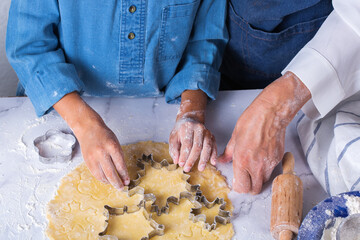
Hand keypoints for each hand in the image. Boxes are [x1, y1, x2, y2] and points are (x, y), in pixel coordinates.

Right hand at [76, 117, 129, 189]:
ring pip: (102, 176)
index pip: (120, 165)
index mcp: (112, 147)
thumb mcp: (115, 143)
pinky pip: (96, 174)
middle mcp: (102, 153)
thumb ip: (119, 157)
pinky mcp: (87, 162)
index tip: (127, 181)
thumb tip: (123, 173)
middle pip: (111, 173)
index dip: (124, 175)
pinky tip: (106, 180)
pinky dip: (102, 179)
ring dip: (109, 182)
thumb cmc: (104, 135)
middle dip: (117, 183)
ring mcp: (93, 158)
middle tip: (122, 188)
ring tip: (115, 184)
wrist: (88, 128)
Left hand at [169, 117, 216, 171]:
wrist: (191, 120)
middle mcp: (199, 129)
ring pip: (207, 147)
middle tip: (187, 169)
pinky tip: (213, 162)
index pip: (187, 143)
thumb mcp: (173, 137)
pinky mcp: (212, 136)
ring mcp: (207, 132)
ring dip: (204, 159)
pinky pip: (214, 146)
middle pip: (197, 146)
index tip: (181, 164)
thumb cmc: (181, 131)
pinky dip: (214, 155)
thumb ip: (174, 149)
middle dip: (192, 159)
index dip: (184, 155)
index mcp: (188, 127)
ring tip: (201, 168)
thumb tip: (176, 161)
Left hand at [218, 72, 310, 193]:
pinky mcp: (278, 159)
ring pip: (263, 181)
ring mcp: (269, 164)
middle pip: (254, 190)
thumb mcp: (234, 137)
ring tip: (253, 166)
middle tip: (245, 178)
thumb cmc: (252, 121)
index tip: (237, 182)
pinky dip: (266, 169)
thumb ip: (228, 153)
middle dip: (248, 187)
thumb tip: (222, 160)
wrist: (271, 114)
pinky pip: (271, 170)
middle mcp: (256, 166)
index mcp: (242, 161)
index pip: (241, 187)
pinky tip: (262, 157)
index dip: (238, 187)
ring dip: (258, 178)